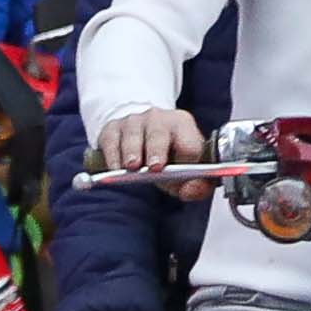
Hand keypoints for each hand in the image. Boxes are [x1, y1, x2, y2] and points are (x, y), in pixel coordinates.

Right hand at [89, 102, 208, 181]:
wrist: (143, 137)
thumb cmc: (169, 156)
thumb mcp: (187, 170)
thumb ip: (198, 185)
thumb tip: (190, 192)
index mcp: (182, 124)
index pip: (188, 140)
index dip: (186, 155)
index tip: (182, 169)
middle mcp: (158, 118)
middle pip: (159, 133)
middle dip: (157, 150)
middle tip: (155, 167)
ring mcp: (134, 121)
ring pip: (133, 135)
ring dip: (132, 152)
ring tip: (131, 167)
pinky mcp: (113, 128)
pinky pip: (111, 140)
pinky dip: (113, 155)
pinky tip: (115, 168)